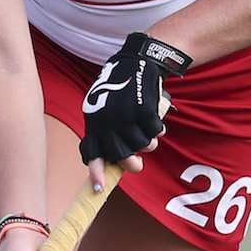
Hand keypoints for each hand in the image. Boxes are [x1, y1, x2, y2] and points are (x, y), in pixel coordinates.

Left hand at [79, 32, 190, 188]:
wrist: (138, 61)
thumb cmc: (120, 87)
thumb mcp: (104, 107)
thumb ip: (106, 131)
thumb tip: (115, 161)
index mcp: (93, 120)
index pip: (91, 150)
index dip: (96, 172)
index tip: (99, 189)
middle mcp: (107, 120)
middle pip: (121, 156)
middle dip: (131, 164)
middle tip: (138, 166)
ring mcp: (126, 117)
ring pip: (142, 146)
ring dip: (148, 143)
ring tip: (148, 133)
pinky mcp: (144, 111)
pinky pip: (155, 132)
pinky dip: (158, 129)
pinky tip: (156, 119)